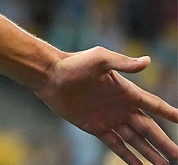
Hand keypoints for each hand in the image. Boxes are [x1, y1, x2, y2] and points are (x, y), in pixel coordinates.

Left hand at [34, 46, 177, 164]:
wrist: (50, 75)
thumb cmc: (74, 63)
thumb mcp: (100, 59)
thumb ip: (123, 63)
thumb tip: (148, 61)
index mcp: (127, 92)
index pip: (155, 105)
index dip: (170, 113)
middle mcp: (121, 107)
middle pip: (149, 129)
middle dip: (164, 142)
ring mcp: (109, 118)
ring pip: (135, 140)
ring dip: (150, 153)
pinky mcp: (95, 127)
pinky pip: (115, 144)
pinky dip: (128, 156)